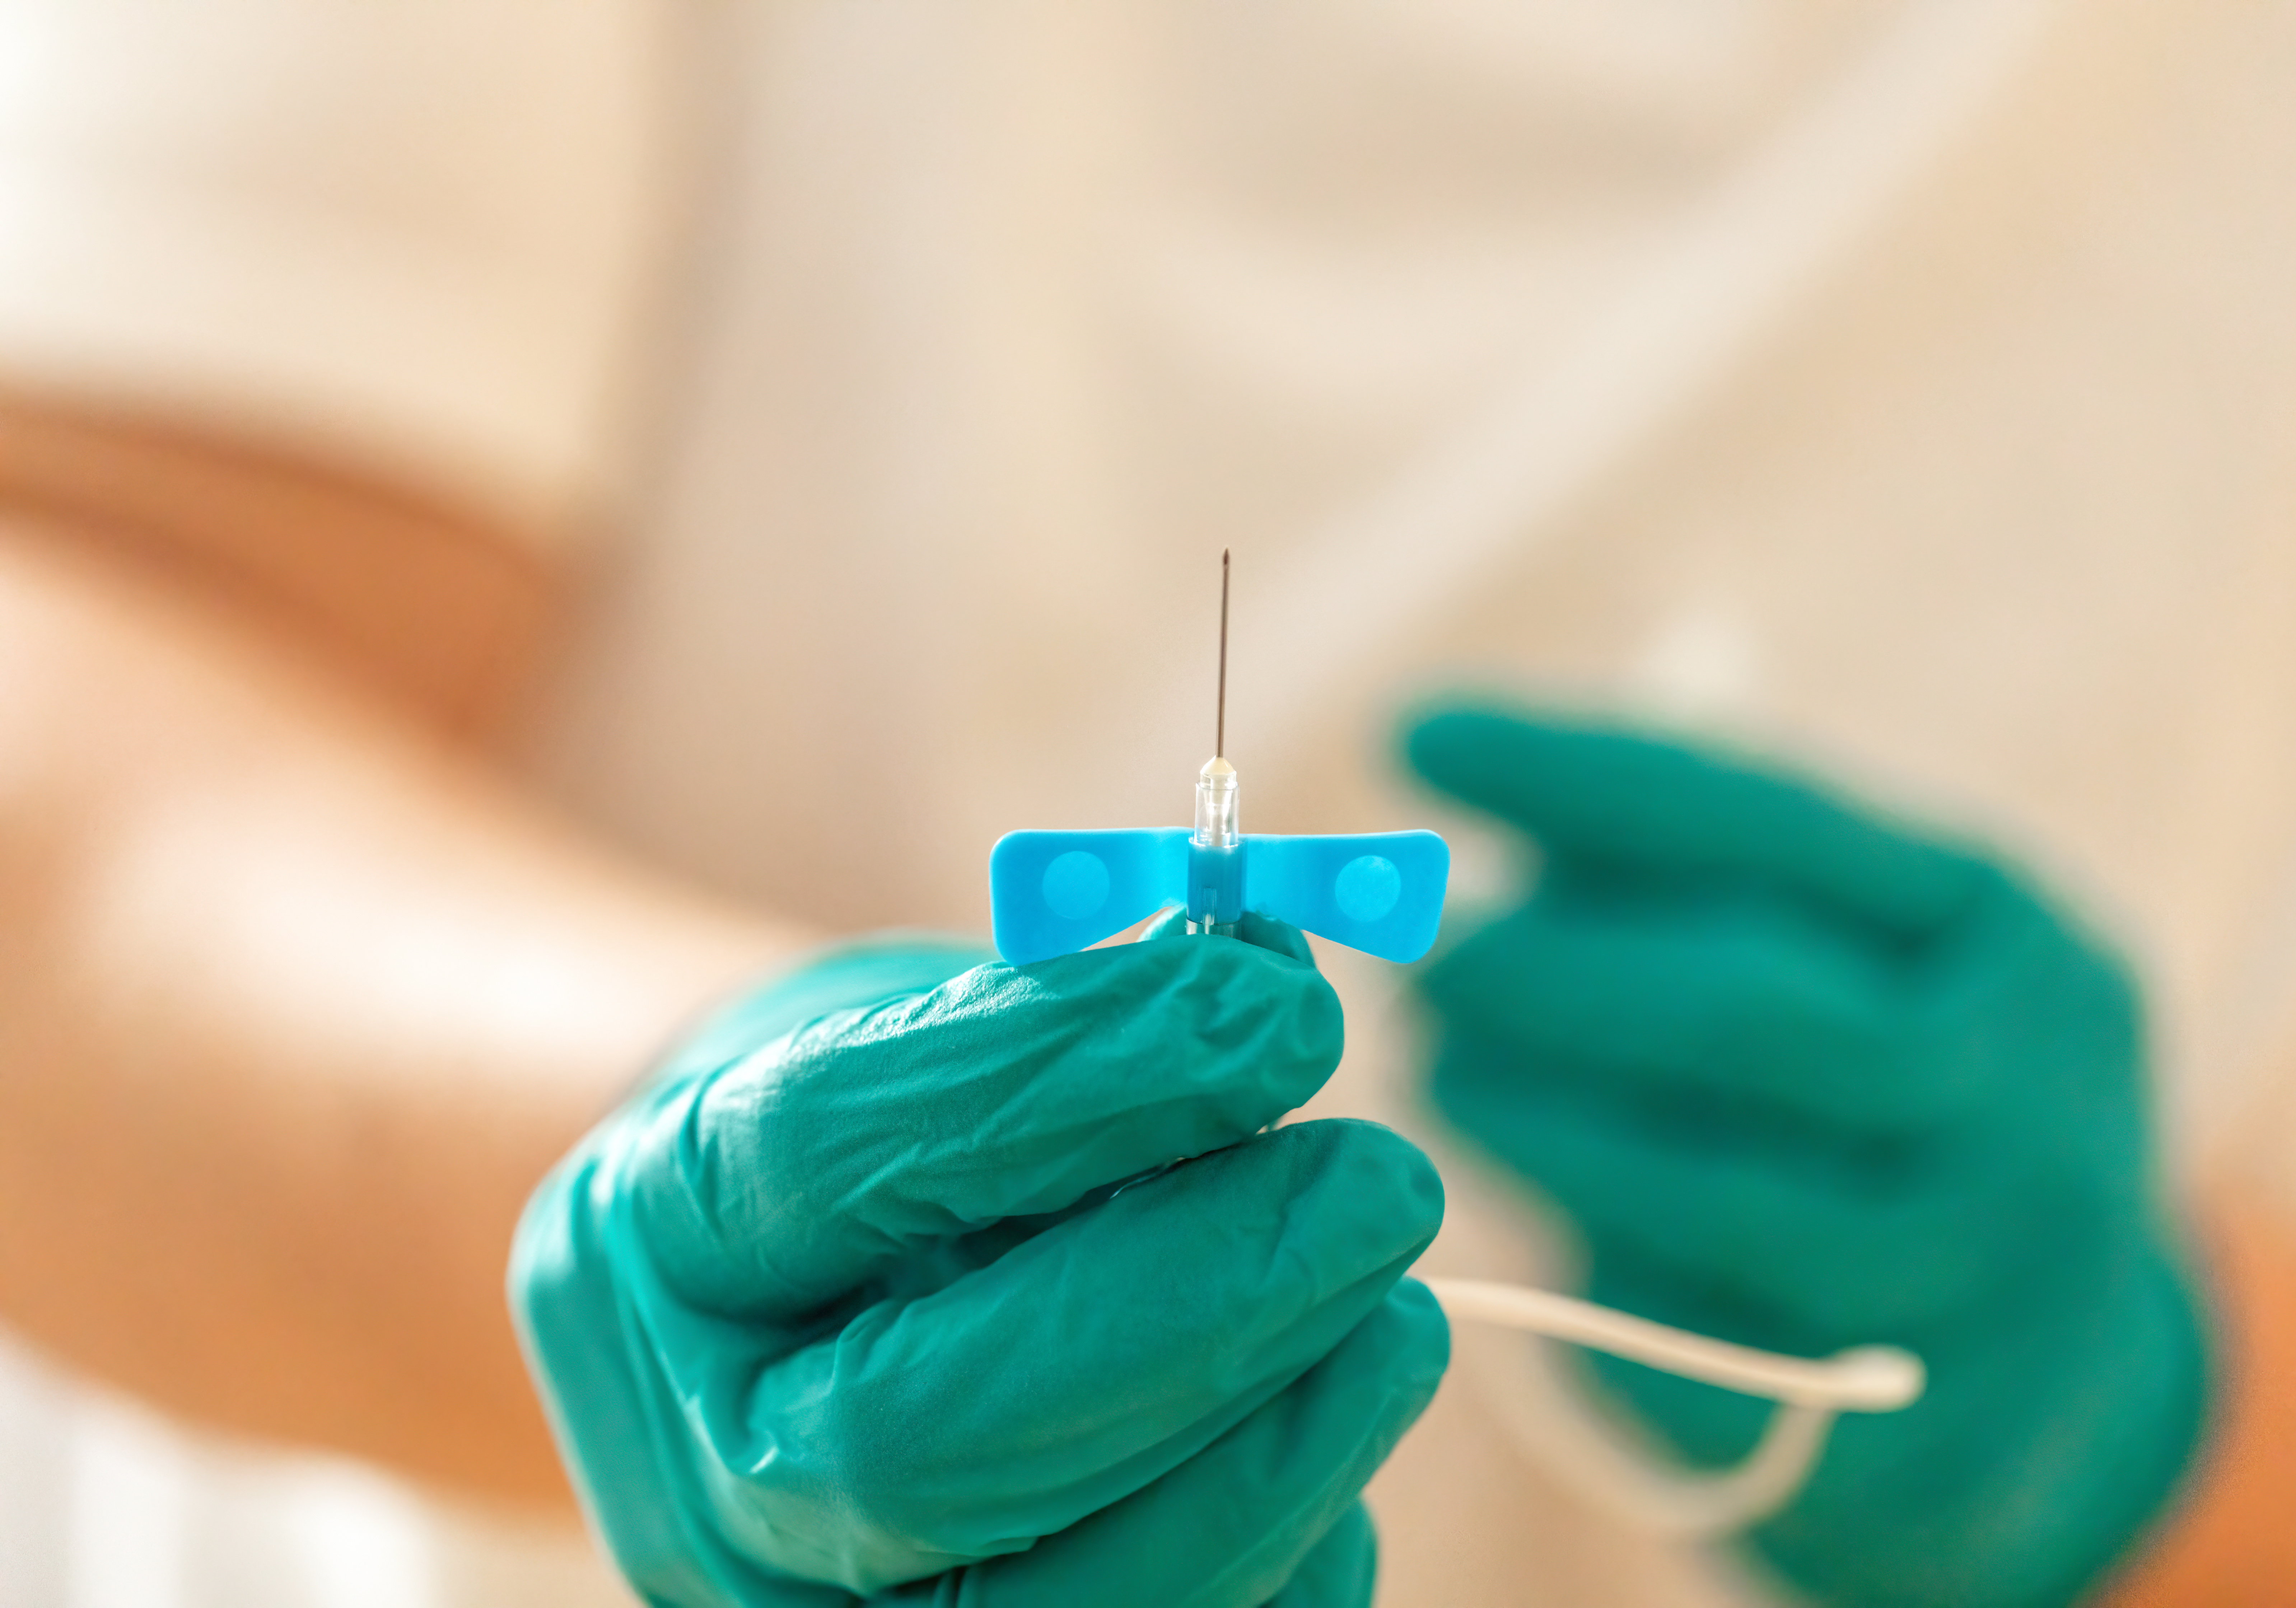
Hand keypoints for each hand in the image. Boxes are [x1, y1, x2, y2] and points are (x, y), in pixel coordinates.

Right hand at [511, 924, 1447, 1606]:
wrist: (783, 1300)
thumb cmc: (869, 1134)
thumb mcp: (917, 1029)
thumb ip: (1066, 1018)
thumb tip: (1268, 990)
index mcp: (649, 1237)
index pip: (834, 1153)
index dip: (1069, 1078)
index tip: (1277, 1015)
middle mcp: (697, 1464)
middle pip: (919, 1440)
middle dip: (1190, 1306)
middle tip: (1380, 1185)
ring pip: (1056, 1602)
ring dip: (1271, 1451)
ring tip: (1397, 1316)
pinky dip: (1285, 1547)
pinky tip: (1329, 1423)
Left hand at [1406, 704, 2206, 1607]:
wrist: (2052, 1356)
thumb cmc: (1887, 1080)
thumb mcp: (1846, 945)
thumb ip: (1674, 865)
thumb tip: (1447, 777)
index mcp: (2012, 929)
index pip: (1777, 817)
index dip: (1582, 771)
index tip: (1417, 731)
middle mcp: (2032, 1095)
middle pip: (1750, 1012)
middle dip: (1549, 973)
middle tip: (1416, 951)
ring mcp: (1984, 1275)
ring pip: (1721, 1194)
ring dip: (1536, 1120)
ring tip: (1430, 1064)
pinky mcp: (1906, 1425)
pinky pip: (1705, 1337)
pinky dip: (1588, 1258)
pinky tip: (1510, 1200)